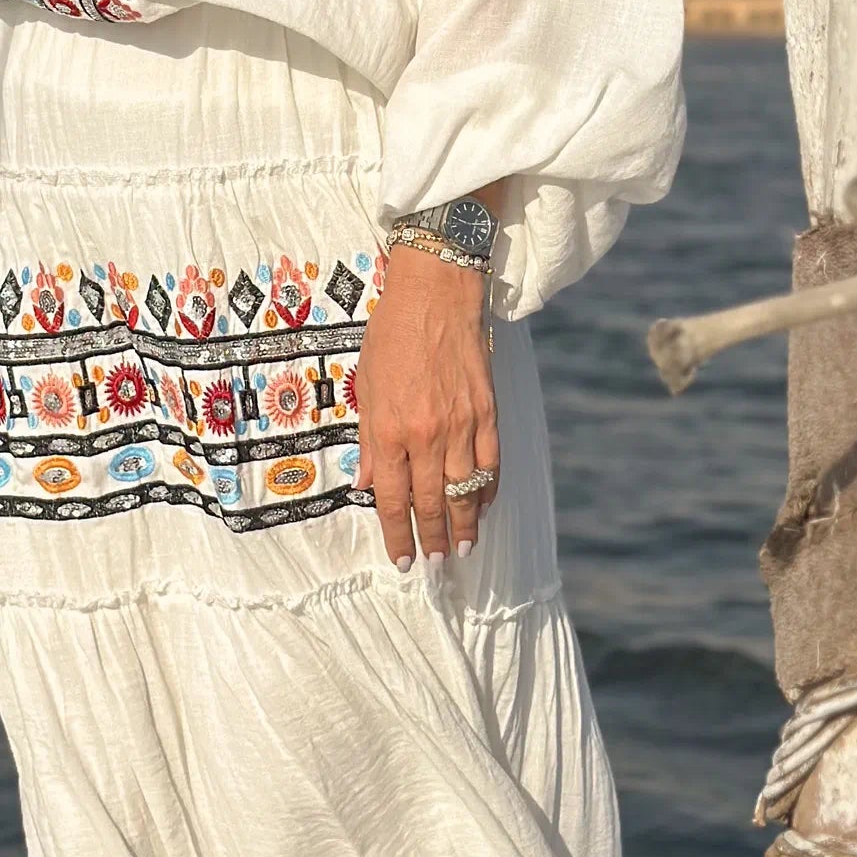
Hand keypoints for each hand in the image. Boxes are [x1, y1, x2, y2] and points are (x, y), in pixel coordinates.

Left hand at [354, 243, 499, 568]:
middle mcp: (427, 436)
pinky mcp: (489, 412)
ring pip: (466, 492)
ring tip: (462, 548)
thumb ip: (366, 440)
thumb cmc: (392, 334)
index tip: (403, 559)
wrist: (436, 293)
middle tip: (434, 563)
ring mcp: (463, 425)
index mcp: (390, 431)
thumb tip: (364, 483)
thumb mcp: (365, 385)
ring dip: (465, 525)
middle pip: (431, 503)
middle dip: (432, 539)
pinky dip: (489, 489)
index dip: (398, 535)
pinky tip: (484, 505)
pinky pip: (492, 463)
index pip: (392, 499)